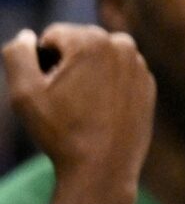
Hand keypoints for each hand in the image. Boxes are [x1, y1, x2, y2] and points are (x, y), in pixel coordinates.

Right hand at [6, 27, 151, 186]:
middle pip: (78, 43)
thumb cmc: (61, 131)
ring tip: (83, 107)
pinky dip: (106, 87)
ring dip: (87, 74)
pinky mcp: (148, 84)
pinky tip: (101, 112)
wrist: (104, 167)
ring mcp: (139, 65)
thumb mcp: (24, 92)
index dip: (42, 62)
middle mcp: (122, 45)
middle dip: (66, 65)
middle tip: (66, 100)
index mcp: (92, 40)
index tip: (50, 90)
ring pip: (98, 59)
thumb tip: (27, 36)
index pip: (52, 36)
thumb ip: (17, 54)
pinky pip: (117, 76)